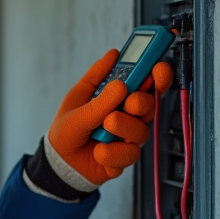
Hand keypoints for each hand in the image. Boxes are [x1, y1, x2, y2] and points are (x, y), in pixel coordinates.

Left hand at [46, 50, 173, 187]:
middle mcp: (128, 116)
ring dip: (124, 127)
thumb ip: (96, 82)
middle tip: (131, 102)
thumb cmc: (68, 129)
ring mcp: (128, 137)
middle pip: (149, 105)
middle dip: (142, 102)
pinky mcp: (125, 158)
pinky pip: (128, 154)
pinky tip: (98, 150)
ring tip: (105, 127)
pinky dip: (111, 153)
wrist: (60, 162)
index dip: (156, 74)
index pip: (145, 82)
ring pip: (141, 131)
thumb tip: (113, 56)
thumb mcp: (76, 102)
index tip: (159, 67)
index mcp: (118, 97)